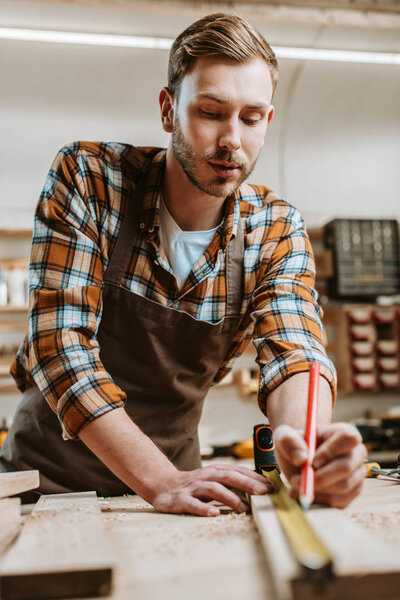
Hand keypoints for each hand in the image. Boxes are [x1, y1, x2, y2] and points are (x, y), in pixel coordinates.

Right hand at [148, 463, 272, 516]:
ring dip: (229, 497)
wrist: (162, 485)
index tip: (272, 485)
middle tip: (263, 492)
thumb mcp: (214, 479)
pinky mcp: (181, 499)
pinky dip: (204, 508)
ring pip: (213, 489)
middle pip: (228, 476)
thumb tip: (260, 486)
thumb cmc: (194, 484)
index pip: (238, 471)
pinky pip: (193, 504)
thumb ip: (233, 481)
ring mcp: (193, 487)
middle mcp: (206, 476)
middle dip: (247, 483)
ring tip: (242, 508)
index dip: (255, 477)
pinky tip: (214, 514)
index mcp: (215, 471)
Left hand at [273, 422, 366, 508]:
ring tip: (296, 484)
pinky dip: (319, 499)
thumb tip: (302, 458)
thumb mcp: (284, 437)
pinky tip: (305, 491)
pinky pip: (340, 501)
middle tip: (297, 480)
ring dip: (316, 489)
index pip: (348, 438)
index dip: (331, 450)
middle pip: (347, 466)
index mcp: (344, 432)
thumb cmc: (295, 446)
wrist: (299, 464)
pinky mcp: (352, 493)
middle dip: (320, 477)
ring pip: (343, 486)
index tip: (311, 462)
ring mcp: (357, 474)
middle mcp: (356, 453)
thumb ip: (288, 440)